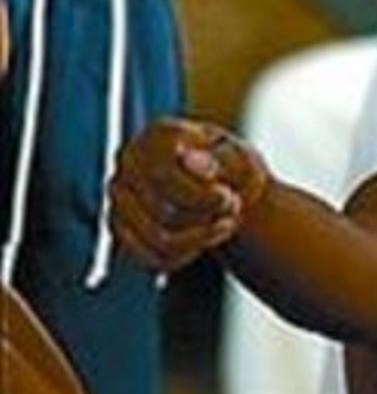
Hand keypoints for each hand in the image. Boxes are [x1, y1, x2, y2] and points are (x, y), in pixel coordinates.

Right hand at [110, 119, 266, 272]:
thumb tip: (189, 161)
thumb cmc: (232, 166)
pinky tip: (206, 238)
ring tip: (225, 223)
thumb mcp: (240, 158)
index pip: (164, 175)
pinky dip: (186, 255)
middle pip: (164, 212)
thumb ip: (220, 159)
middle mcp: (129, 161)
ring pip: (159, 240)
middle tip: (233, 208)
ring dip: (201, 238)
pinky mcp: (121, 229)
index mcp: (156, 134)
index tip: (229, 197)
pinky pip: (152, 259)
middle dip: (207, 218)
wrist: (222, 182)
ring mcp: (119, 196)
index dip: (201, 196)